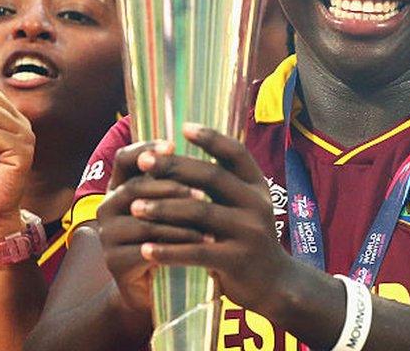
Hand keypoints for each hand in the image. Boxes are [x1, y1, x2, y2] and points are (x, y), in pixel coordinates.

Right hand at [96, 139, 219, 313]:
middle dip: (171, 189)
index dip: (145, 148)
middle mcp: (107, 206)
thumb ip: (180, 177)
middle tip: (203, 195)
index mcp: (120, 186)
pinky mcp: (114, 261)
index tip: (172, 145)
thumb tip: (208, 139)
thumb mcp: (176, 204)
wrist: (154, 285)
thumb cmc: (171, 236)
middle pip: (135, 188)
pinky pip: (147, 248)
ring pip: (143, 220)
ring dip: (179, 221)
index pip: (124, 158)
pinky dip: (177, 246)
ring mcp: (107, 234)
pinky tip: (200, 245)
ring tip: (210, 224)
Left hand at [100, 124, 294, 314]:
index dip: (211, 138)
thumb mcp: (246, 206)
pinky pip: (196, 252)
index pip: (236, 153)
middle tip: (144, 162)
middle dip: (174, 167)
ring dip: (163, 209)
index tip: (183, 127)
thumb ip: (224, 185)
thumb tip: (183, 156)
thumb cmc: (248, 239)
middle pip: (212, 177)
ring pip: (200, 212)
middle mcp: (257, 204)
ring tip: (134, 208)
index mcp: (258, 186)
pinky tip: (147, 249)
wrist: (275, 282)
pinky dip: (169, 250)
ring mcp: (249, 232)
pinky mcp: (237, 260)